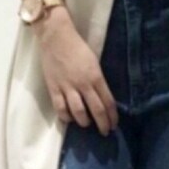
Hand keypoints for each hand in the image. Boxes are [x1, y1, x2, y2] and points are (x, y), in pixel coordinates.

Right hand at [36, 15, 118, 135]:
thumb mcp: (94, 62)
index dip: (112, 116)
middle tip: (105, 131)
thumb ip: (97, 80)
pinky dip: (65, 117)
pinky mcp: (54, 88)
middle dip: (102, 124)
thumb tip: (101, 96)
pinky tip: (69, 119)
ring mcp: (67, 87)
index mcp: (96, 77)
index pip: (108, 102)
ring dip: (84, 122)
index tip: (114, 124)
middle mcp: (83, 84)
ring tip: (86, 124)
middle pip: (96, 110)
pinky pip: (60, 108)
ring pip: (78, 112)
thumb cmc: (77, 47)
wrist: (56, 37)